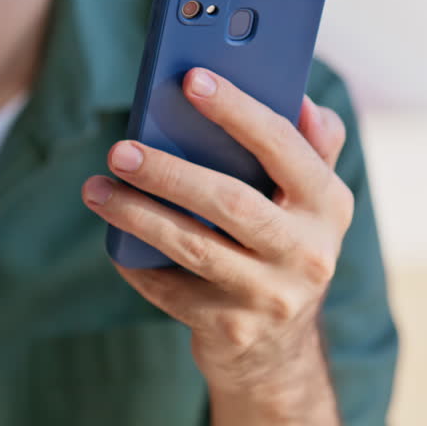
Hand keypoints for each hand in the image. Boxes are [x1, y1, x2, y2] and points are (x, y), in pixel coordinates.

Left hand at [81, 67, 353, 422]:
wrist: (280, 347)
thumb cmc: (285, 243)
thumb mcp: (313, 199)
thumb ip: (313, 146)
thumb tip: (304, 103)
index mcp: (329, 204)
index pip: (283, 147)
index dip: (238, 111)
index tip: (192, 79)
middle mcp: (309, 252)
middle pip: (231, 202)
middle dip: (170, 171)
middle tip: (120, 149)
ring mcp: (272, 296)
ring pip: (194, 248)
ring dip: (138, 214)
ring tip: (97, 189)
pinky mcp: (233, 330)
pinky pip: (172, 290)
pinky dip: (139, 263)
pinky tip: (114, 240)